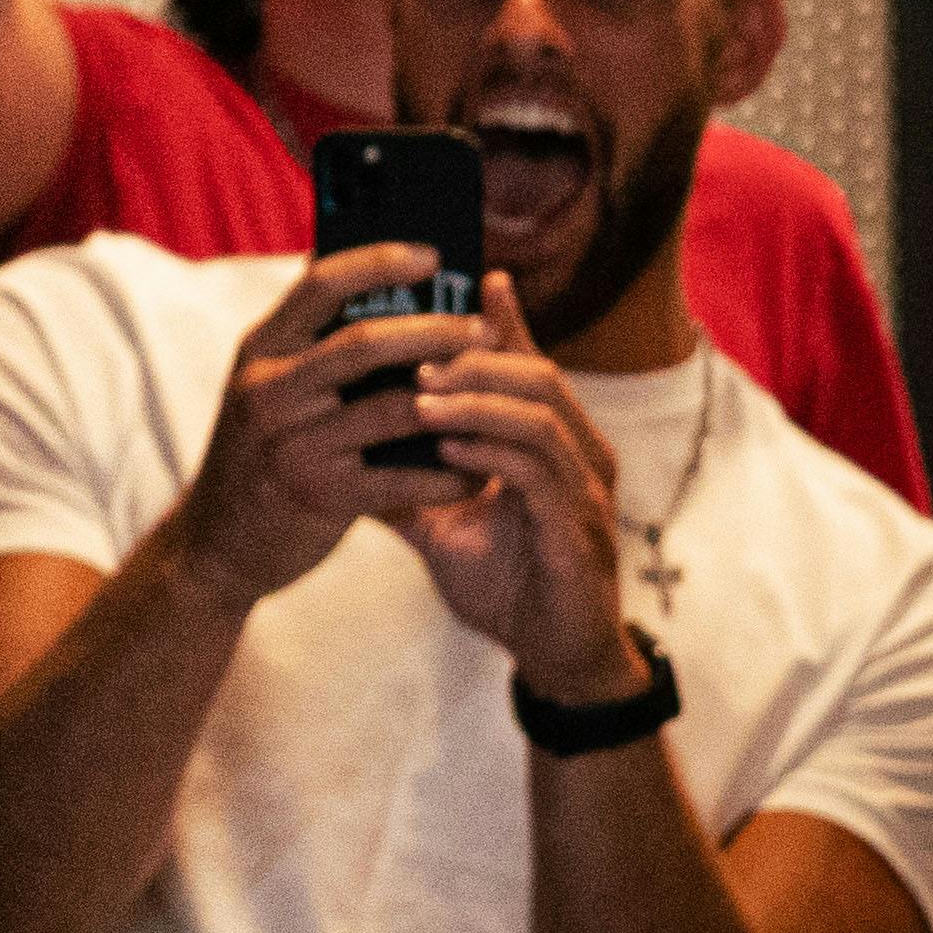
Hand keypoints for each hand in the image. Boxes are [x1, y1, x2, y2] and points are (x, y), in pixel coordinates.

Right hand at [167, 242, 480, 609]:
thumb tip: (373, 278)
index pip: (319, 284)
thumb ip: (310, 342)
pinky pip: (402, 477)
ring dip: (457, 401)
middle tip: (485, 329)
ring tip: (498, 400)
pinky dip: (449, 474)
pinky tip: (479, 472)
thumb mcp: (268, 388)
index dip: (379, 261)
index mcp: (259, 351)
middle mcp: (267, 390)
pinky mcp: (316, 494)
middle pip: (366, 340)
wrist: (216, 542)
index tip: (434, 256)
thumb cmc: (262, 454)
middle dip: (437, 330)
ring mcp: (290, 443)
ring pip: (394, 408)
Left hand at [388, 273, 639, 703]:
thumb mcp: (443, 523)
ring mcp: (586, 490)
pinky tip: (449, 447)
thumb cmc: (505, 582)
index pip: (527, 366)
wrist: (552, 653)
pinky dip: (493, 453)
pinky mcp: (579, 530)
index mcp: (550, 442)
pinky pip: (541, 474)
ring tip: (418, 394)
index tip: (460, 278)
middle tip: (410, 355)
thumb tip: (345, 449)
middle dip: (474, 358)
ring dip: (478, 399)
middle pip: (538, 374)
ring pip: (543, 415)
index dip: (501, 322)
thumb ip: (406, 482)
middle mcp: (578, 454)